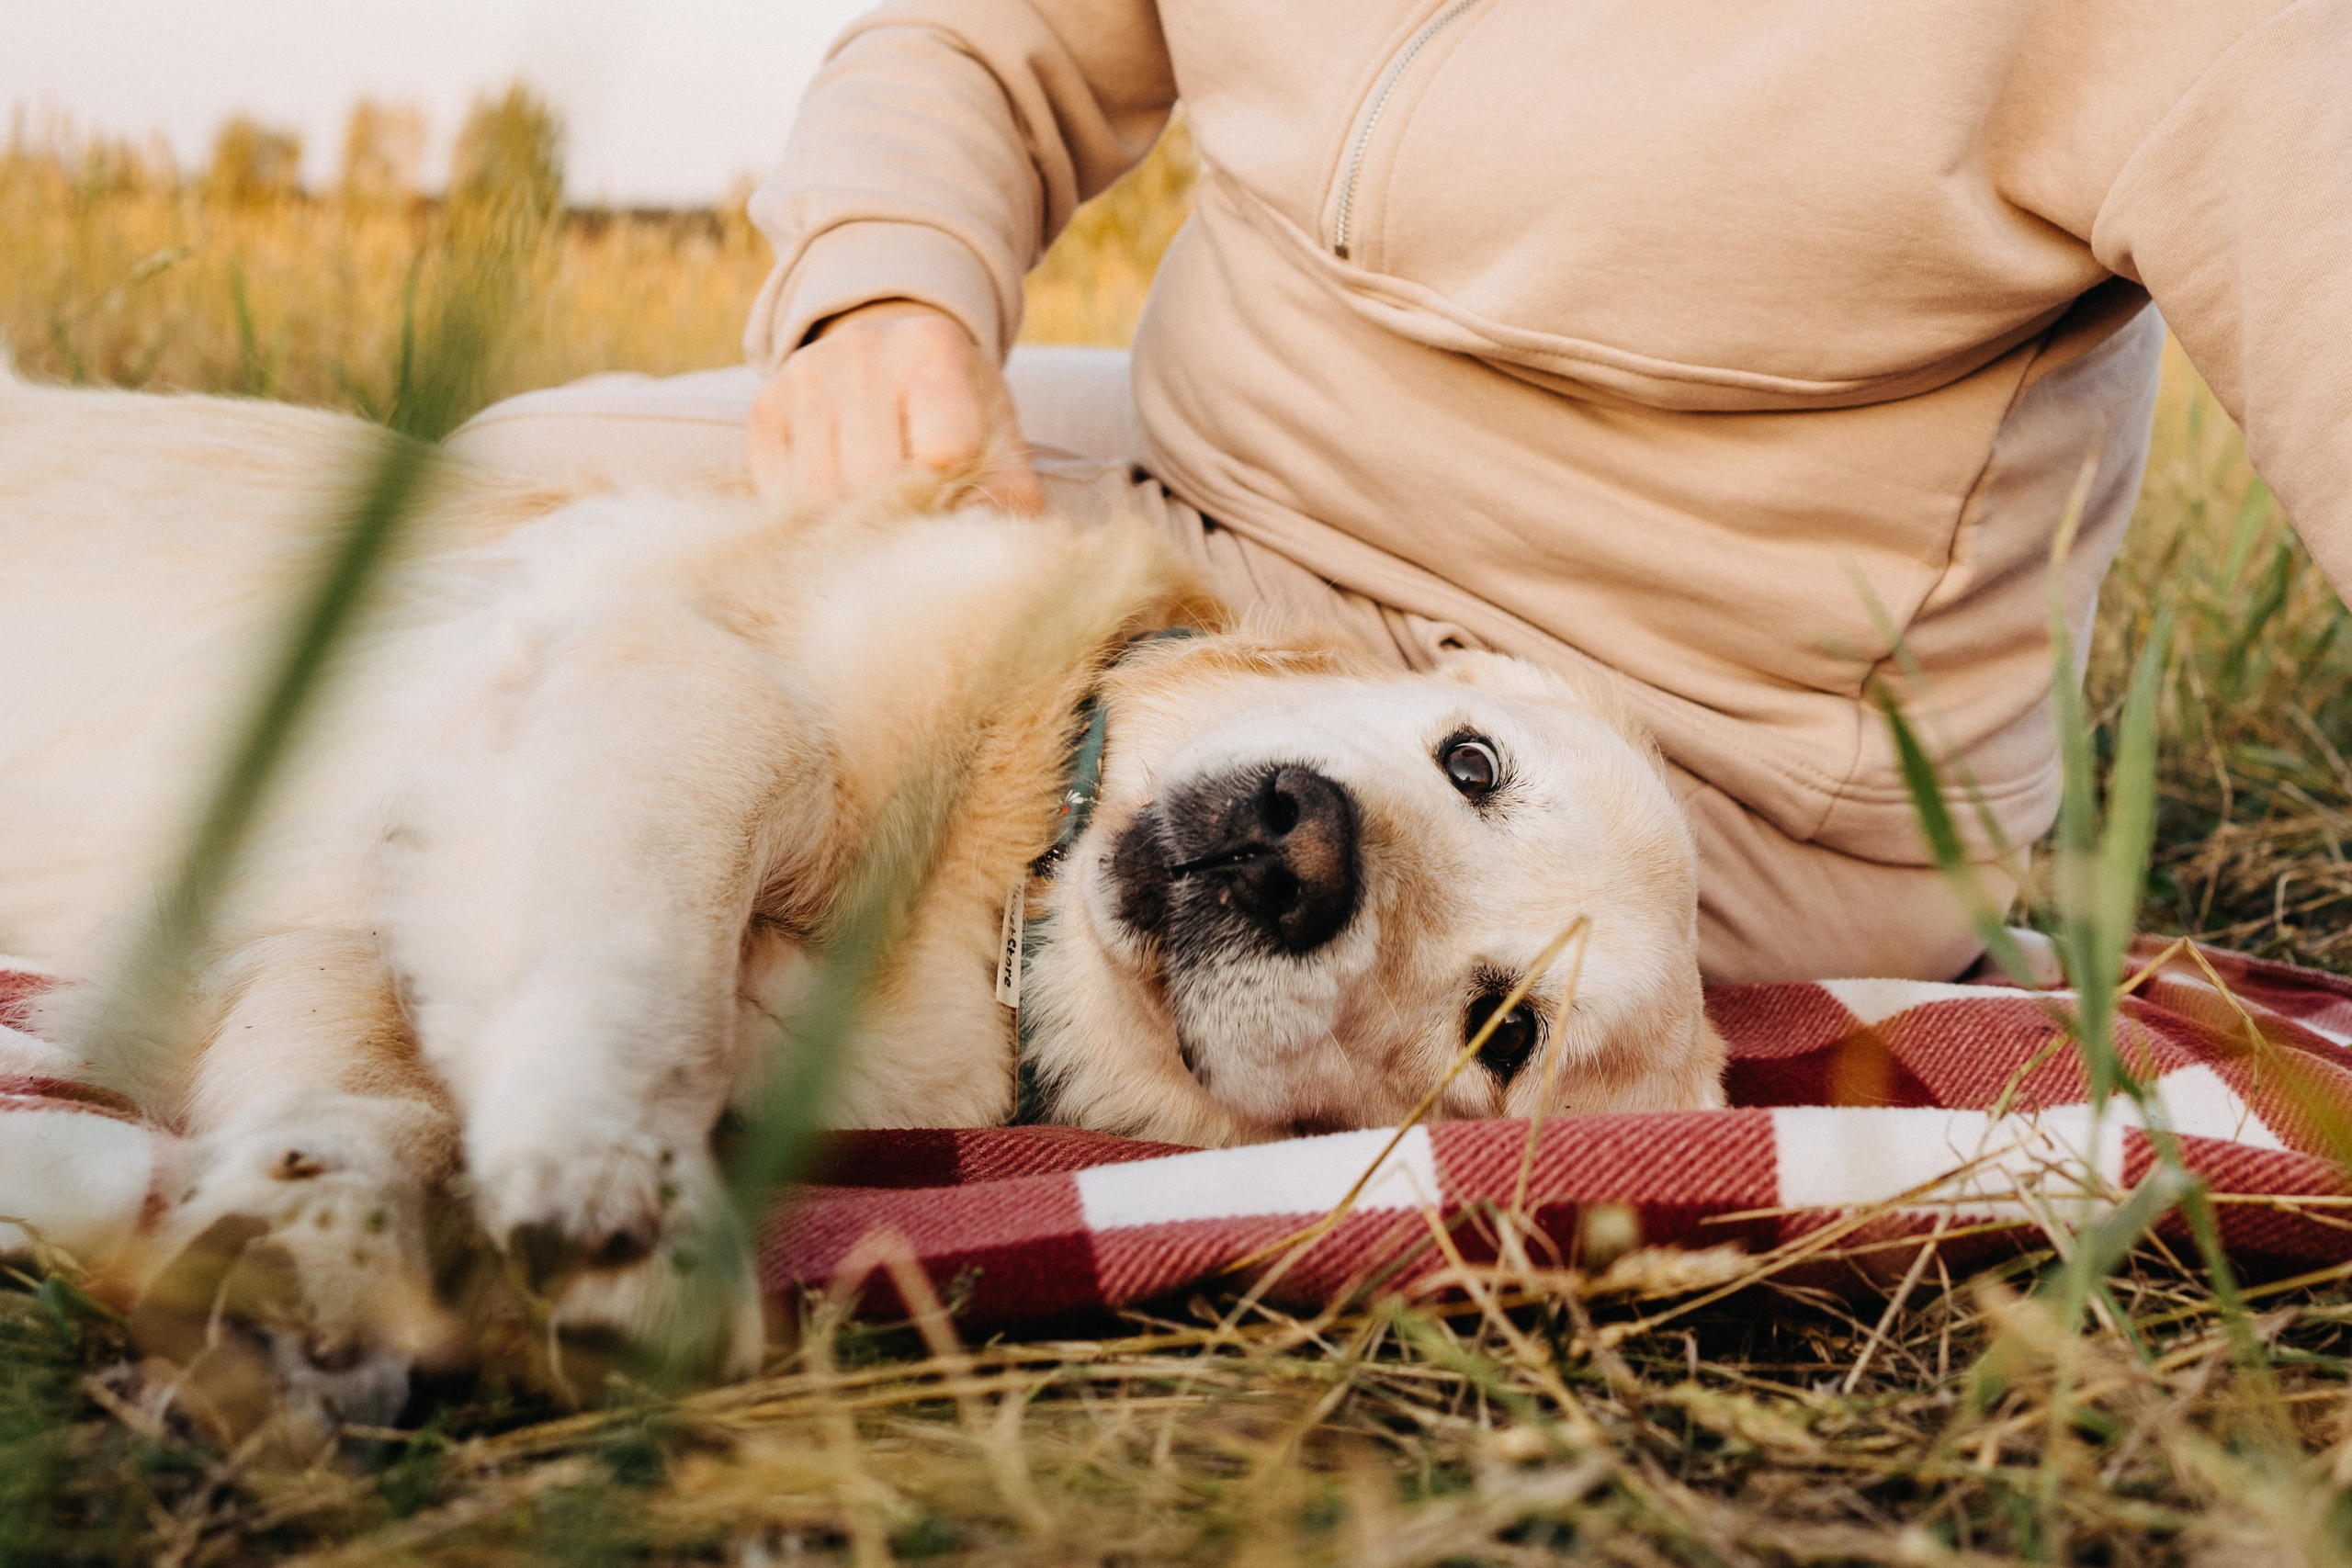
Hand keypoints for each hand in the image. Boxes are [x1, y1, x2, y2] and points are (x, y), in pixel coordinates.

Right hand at [747, 299, 1043, 512]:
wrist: (895, 366)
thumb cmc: (957, 422)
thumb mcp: (1000, 451)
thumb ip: (1005, 501)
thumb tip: (974, 538)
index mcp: (934, 351)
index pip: (942, 453)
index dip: (949, 500)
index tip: (952, 509)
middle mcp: (862, 351)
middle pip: (871, 480)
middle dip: (895, 521)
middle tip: (909, 527)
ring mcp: (806, 375)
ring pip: (818, 496)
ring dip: (849, 528)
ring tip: (875, 520)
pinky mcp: (766, 406)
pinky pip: (779, 496)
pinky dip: (810, 519)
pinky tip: (838, 506)